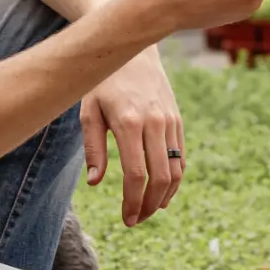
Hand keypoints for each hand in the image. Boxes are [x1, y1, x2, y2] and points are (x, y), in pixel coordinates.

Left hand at [81, 46, 185, 227]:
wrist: (133, 50)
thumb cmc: (104, 82)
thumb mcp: (89, 111)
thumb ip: (94, 148)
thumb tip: (96, 183)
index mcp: (128, 122)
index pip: (135, 174)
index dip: (132, 202)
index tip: (126, 219)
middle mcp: (154, 123)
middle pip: (160, 177)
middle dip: (149, 205)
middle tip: (136, 219)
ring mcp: (169, 121)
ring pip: (176, 170)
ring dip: (165, 196)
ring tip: (149, 209)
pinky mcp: (177, 119)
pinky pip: (181, 156)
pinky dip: (175, 178)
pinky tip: (162, 190)